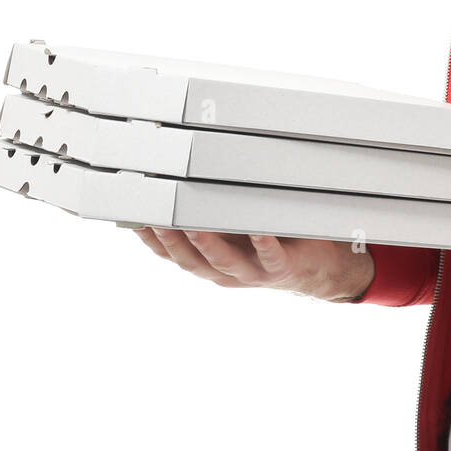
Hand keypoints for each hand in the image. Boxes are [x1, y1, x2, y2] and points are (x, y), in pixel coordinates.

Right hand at [134, 228, 374, 300]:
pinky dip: (263, 242)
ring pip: (223, 261)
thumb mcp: (237, 227)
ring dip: (207, 244)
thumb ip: (213, 211)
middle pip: (190, 261)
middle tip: (155, 219)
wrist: (316, 268)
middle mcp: (226, 272)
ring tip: (194, 225)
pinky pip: (270, 256)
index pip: (172, 255)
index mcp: (210, 262)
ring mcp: (253, 273)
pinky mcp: (280, 269)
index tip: (134, 219)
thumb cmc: (271, 239)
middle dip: (171, 241)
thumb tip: (187, 177)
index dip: (151, 241)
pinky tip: (258, 228)